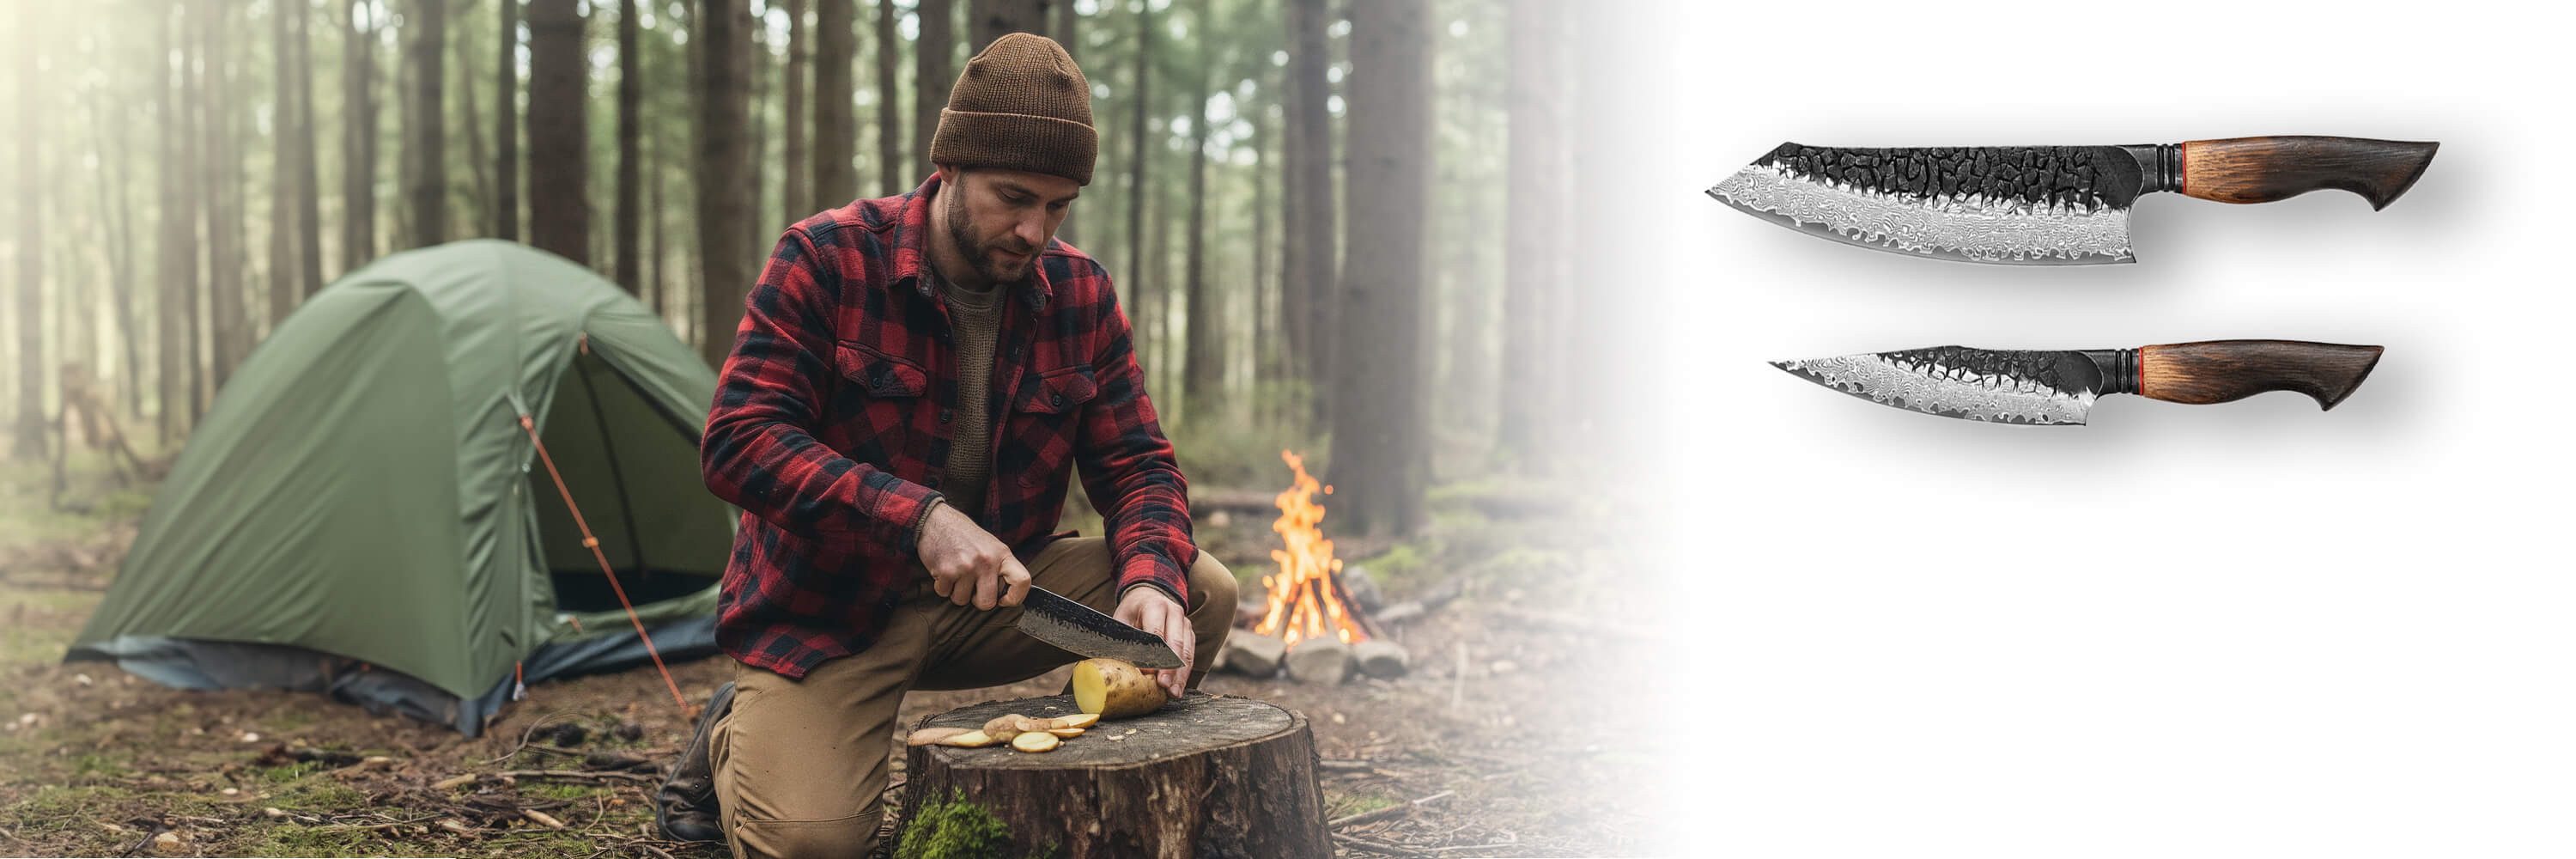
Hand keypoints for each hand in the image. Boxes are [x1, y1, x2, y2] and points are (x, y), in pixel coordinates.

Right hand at [915, 503, 1030, 609]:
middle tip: (972, 587)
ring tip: (956, 573)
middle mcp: (986, 561)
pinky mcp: (946, 571)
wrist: (937, 521)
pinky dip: (942, 586)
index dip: (1015, 597)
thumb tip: (1006, 595)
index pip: (1022, 581)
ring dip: (957, 591)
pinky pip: (944, 593)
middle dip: (977, 600)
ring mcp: (966, 567)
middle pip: (987, 603)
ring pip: (962, 600)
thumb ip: (1000, 568)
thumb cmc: (965, 536)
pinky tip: (944, 569)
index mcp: (1002, 554)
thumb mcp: (991, 546)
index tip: (1004, 599)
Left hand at [1114, 586, 1193, 699]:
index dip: (1152, 655)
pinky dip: (1185, 673)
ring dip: (1180, 675)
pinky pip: (1190, 655)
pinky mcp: (1190, 634)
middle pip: (1175, 644)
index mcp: (1155, 606)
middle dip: (1169, 668)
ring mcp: (1185, 623)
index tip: (1147, 673)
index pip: (1156, 633)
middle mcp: (1174, 612)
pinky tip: (1179, 687)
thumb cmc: (1132, 612)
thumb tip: (1115, 665)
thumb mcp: (1122, 619)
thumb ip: (1122, 639)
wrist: (1149, 597)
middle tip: (1164, 686)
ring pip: (1186, 652)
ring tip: (1174, 692)